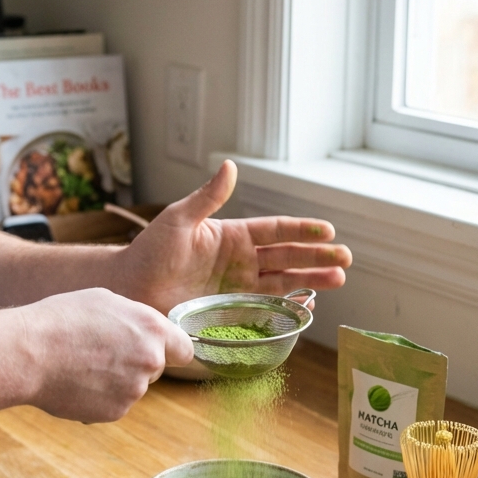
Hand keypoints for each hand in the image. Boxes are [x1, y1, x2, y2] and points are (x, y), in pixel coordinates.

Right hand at [21, 288, 192, 422]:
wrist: (29, 352)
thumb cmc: (62, 319)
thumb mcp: (106, 301)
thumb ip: (136, 320)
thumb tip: (147, 334)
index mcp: (152, 329)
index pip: (185, 350)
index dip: (170, 350)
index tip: (157, 351)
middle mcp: (150, 360)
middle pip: (155, 368)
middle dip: (135, 363)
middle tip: (101, 351)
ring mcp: (134, 390)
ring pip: (132, 387)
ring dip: (115, 381)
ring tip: (81, 364)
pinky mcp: (115, 413)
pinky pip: (113, 404)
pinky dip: (98, 397)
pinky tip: (75, 382)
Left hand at [113, 160, 351, 313]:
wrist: (131, 289)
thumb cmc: (149, 252)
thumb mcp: (178, 220)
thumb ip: (207, 198)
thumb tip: (231, 166)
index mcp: (231, 235)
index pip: (275, 230)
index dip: (301, 230)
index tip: (328, 230)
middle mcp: (240, 261)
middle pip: (287, 256)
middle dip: (317, 257)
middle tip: (346, 259)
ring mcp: (238, 286)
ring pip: (283, 282)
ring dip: (311, 281)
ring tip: (339, 280)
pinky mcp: (231, 311)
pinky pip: (266, 308)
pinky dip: (288, 307)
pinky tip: (308, 307)